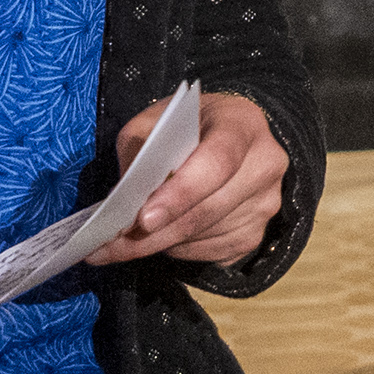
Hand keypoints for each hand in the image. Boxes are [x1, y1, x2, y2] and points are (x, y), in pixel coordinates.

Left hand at [97, 90, 286, 267]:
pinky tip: (163, 235)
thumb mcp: (158, 118)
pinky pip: (210, 255)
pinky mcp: (256, 234)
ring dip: (161, 243)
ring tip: (126, 240)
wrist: (234, 136)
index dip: (181, 194)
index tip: (143, 219)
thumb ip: (139, 148)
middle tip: (108, 246)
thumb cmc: (190, 125)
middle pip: (207, 211)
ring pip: (204, 238)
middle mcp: (264, 165)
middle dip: (153, 234)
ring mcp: (266, 204)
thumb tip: (124, 199)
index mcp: (242, 126)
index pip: (217, 163)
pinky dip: (179, 250)